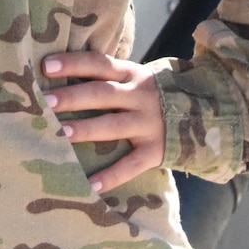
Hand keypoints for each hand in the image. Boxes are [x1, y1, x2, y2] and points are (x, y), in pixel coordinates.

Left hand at [40, 51, 164, 193]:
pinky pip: (131, 165)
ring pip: (113, 126)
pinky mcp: (156, 150)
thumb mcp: (135, 79)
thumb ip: (108, 79)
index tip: (46, 66)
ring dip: (86, 129)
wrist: (203, 115)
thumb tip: (59, 79)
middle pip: (102, 94)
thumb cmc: (151, 97)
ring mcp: (149, 124)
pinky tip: (90, 185)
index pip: (99, 64)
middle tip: (46, 101)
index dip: (73, 63)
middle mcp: (140, 96)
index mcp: (131, 74)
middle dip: (73, 97)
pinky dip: (111, 176)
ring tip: (61, 133)